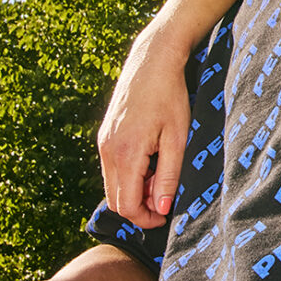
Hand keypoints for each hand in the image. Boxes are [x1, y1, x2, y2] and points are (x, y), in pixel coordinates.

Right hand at [98, 20, 191, 225]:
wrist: (152, 61)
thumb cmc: (170, 97)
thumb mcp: (177, 139)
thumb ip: (168, 176)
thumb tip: (162, 209)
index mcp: (125, 153)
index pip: (126, 205)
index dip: (145, 219)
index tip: (165, 216)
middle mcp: (107, 150)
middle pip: (115, 200)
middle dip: (139, 207)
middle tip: (164, 196)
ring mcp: (103, 142)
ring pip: (112, 185)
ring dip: (134, 190)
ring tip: (160, 174)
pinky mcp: (104, 135)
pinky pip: (111, 168)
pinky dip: (128, 174)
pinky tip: (150, 160)